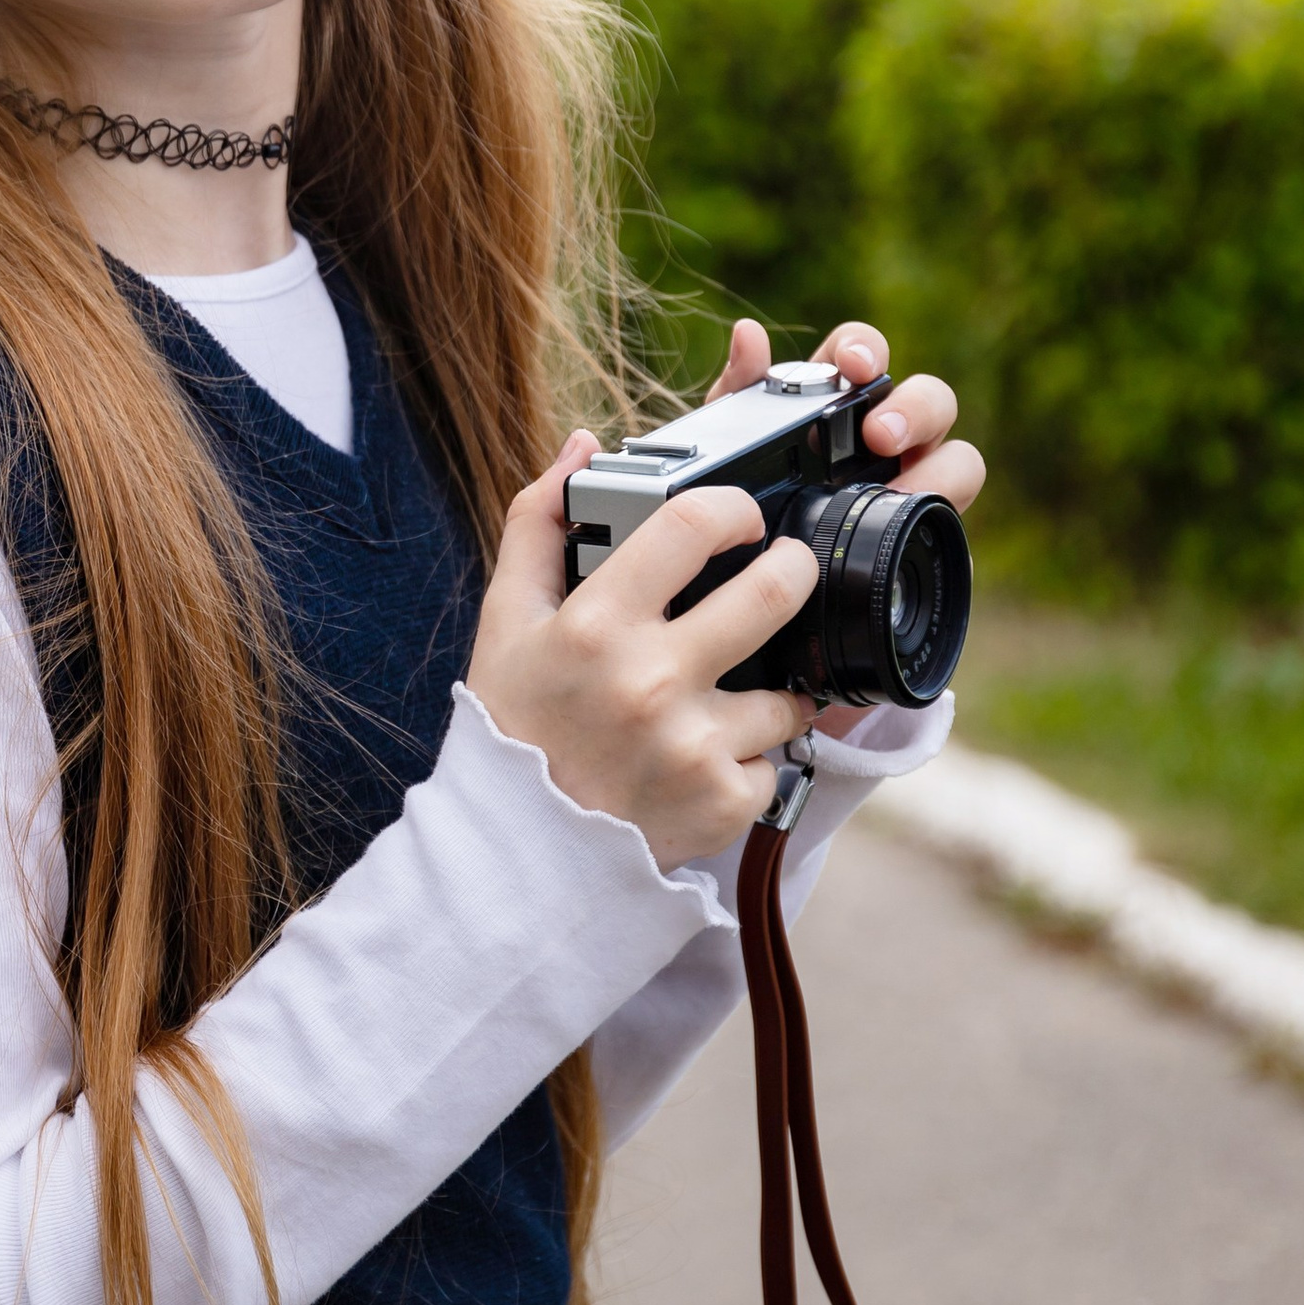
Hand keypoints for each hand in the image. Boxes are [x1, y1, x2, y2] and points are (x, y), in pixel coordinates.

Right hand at [466, 433, 824, 873]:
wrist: (523, 856)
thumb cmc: (515, 727)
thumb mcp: (508, 620)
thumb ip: (538, 523)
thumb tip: (581, 448)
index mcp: (595, 624)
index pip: (693, 524)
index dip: (732, 507)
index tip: (738, 516)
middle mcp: (651, 680)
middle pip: (778, 591)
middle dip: (795, 570)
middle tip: (786, 573)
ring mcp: (695, 746)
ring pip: (791, 689)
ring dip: (772, 688)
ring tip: (730, 694)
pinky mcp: (725, 802)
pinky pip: (774, 762)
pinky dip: (750, 760)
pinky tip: (707, 761)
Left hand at [707, 316, 987, 731]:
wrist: (742, 617)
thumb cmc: (736, 522)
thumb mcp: (723, 461)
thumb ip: (735, 400)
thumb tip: (748, 335)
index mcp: (837, 408)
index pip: (866, 358)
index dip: (866, 350)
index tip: (853, 367)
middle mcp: (887, 443)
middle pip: (932, 400)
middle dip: (915, 406)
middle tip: (880, 436)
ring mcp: (914, 492)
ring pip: (960, 459)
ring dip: (943, 465)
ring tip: (905, 489)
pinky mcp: (926, 546)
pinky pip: (953, 530)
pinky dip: (944, 527)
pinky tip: (917, 538)